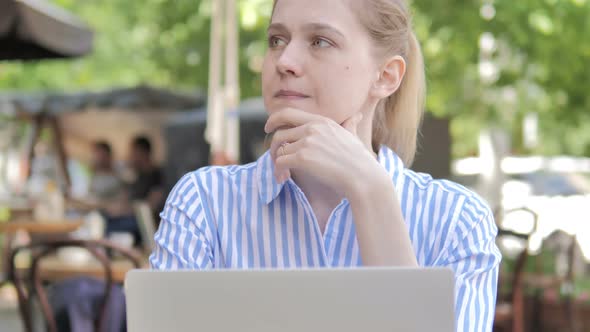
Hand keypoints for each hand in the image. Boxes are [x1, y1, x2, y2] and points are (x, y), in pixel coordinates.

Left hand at [265, 108, 382, 197]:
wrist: (363, 177)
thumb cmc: (360, 161)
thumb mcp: (353, 136)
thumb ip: (349, 125)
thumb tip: (357, 116)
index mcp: (322, 121)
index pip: (288, 113)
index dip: (274, 119)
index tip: (268, 128)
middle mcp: (312, 128)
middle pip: (280, 133)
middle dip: (274, 147)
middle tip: (273, 158)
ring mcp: (307, 142)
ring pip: (280, 149)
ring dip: (276, 162)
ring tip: (281, 174)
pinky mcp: (303, 157)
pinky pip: (280, 162)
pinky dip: (278, 171)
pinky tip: (282, 178)